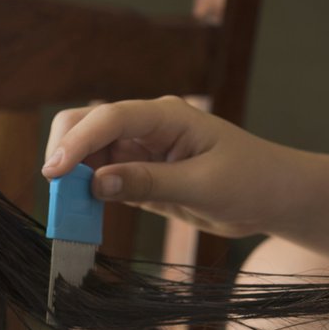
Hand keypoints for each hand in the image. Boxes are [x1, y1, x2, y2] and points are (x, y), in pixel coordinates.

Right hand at [41, 96, 295, 237]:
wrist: (274, 197)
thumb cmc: (251, 181)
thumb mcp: (202, 185)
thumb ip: (148, 183)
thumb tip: (97, 184)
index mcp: (166, 115)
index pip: (109, 118)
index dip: (77, 142)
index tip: (54, 172)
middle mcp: (146, 127)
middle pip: (86, 124)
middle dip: (64, 153)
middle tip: (55, 191)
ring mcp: (138, 150)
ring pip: (86, 155)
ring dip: (71, 179)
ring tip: (67, 210)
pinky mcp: (137, 175)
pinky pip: (99, 180)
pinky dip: (85, 196)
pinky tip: (81, 214)